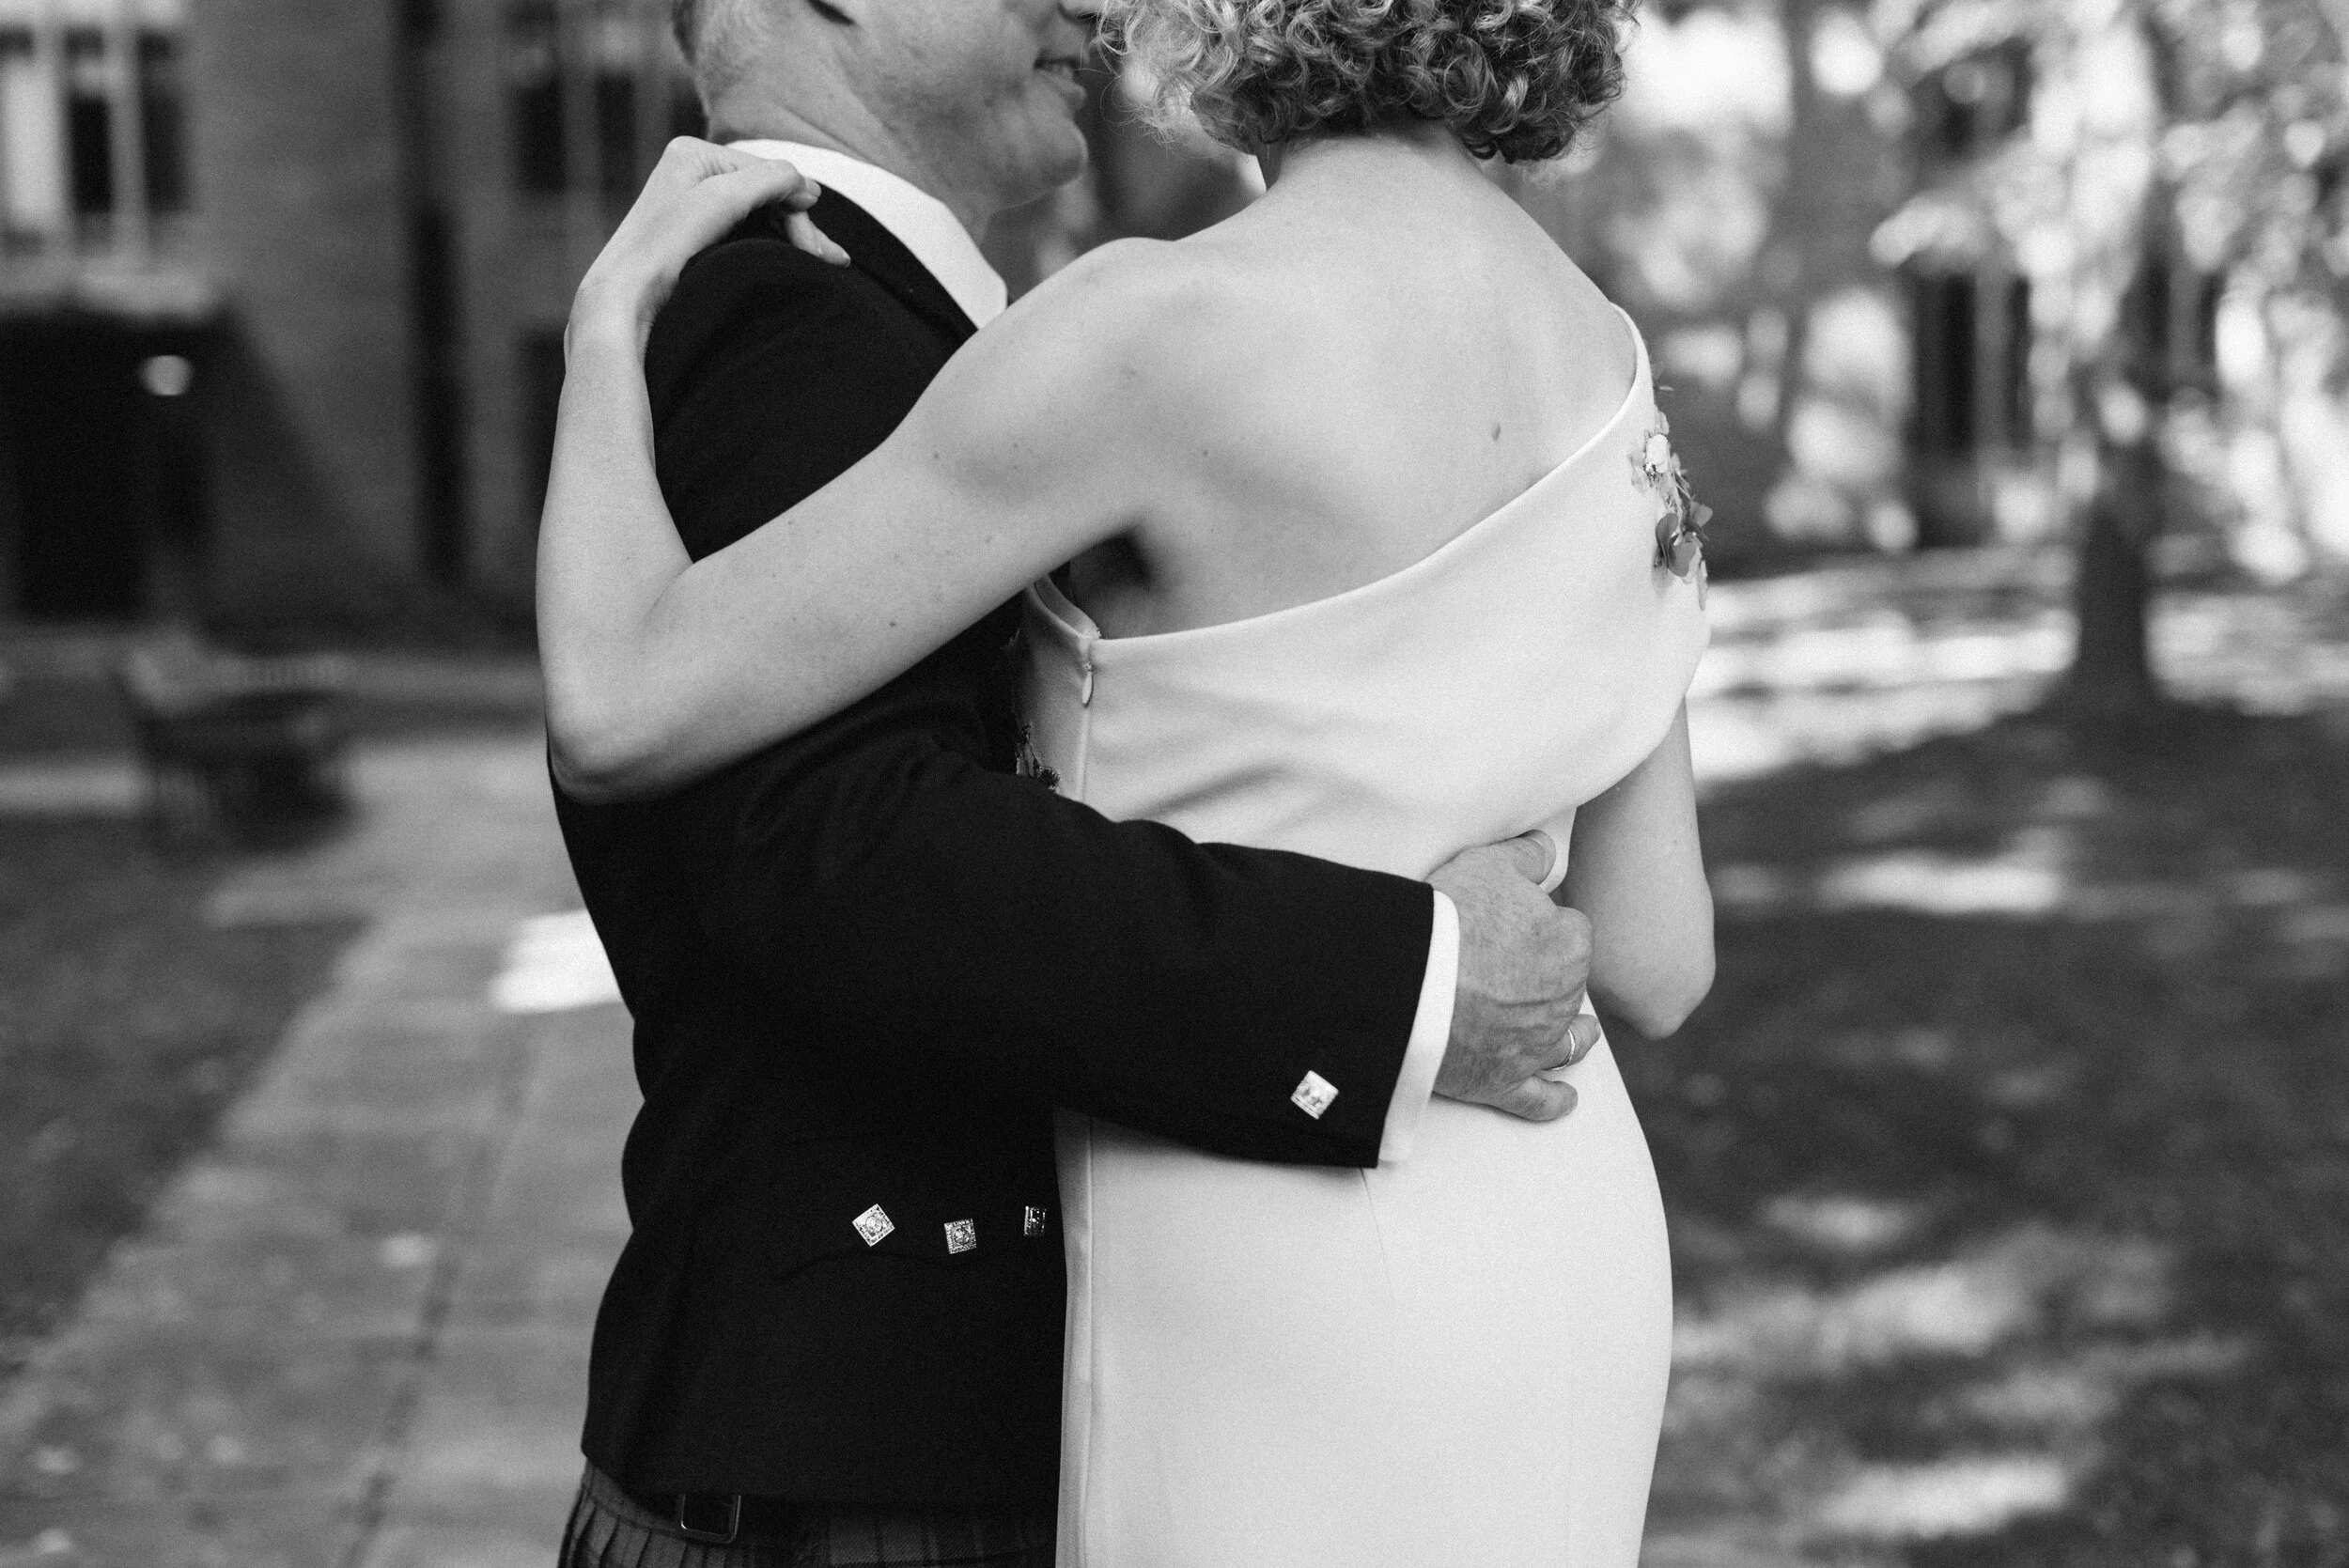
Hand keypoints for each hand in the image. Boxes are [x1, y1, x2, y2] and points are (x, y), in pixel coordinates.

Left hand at [570, 137, 849, 353]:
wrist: (621, 298)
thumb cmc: (665, 246)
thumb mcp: (723, 198)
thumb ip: (771, 179)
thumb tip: (806, 187)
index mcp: (693, 152)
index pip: (769, 173)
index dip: (799, 209)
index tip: (820, 251)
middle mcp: (690, 172)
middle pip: (765, 194)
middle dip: (799, 226)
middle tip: (833, 261)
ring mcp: (690, 204)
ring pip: (757, 215)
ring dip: (789, 238)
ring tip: (821, 265)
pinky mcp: (690, 236)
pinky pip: (743, 231)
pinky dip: (769, 245)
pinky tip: (788, 261)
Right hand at [1428, 835, 1601, 1121]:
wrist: (1409, 981)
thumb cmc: (1450, 917)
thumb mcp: (1489, 865)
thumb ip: (1526, 856)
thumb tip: (1545, 848)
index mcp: (1569, 945)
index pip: (1572, 931)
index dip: (1548, 926)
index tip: (1525, 925)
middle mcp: (1563, 1000)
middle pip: (1571, 985)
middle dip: (1557, 978)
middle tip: (1526, 969)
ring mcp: (1536, 1045)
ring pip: (1569, 1043)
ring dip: (1576, 1037)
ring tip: (1584, 1034)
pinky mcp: (1504, 1082)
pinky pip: (1539, 1099)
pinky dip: (1554, 1101)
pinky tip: (1567, 1102)